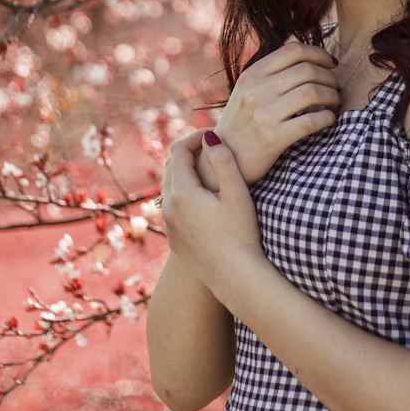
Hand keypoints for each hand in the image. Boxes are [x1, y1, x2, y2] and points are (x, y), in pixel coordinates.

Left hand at [159, 131, 264, 307]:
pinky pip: (172, 207)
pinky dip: (184, 194)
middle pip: (171, 166)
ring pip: (169, 187)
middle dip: (189, 152)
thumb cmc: (241, 233)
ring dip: (186, 173)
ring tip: (210, 171)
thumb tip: (210, 138)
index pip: (180, 150)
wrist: (235, 277)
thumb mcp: (237, 192)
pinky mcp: (174, 239)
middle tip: (213, 148)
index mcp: (182, 192)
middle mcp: (168, 207)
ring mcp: (169, 225)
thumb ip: (223, 161)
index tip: (215, 134)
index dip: (196, 137)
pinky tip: (205, 199)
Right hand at [212, 41, 339, 183]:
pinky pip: (311, 122)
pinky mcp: (272, 138)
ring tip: (334, 102)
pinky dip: (327, 118)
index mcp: (252, 74)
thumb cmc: (242, 123)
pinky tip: (329, 119)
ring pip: (312, 93)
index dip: (320, 54)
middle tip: (335, 87)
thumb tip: (300, 45)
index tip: (331, 64)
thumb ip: (270, 71)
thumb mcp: (246, 90)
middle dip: (330, 77)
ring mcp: (263, 114)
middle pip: (308, 70)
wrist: (222, 160)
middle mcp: (256, 90)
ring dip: (332, 96)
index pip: (294, 50)